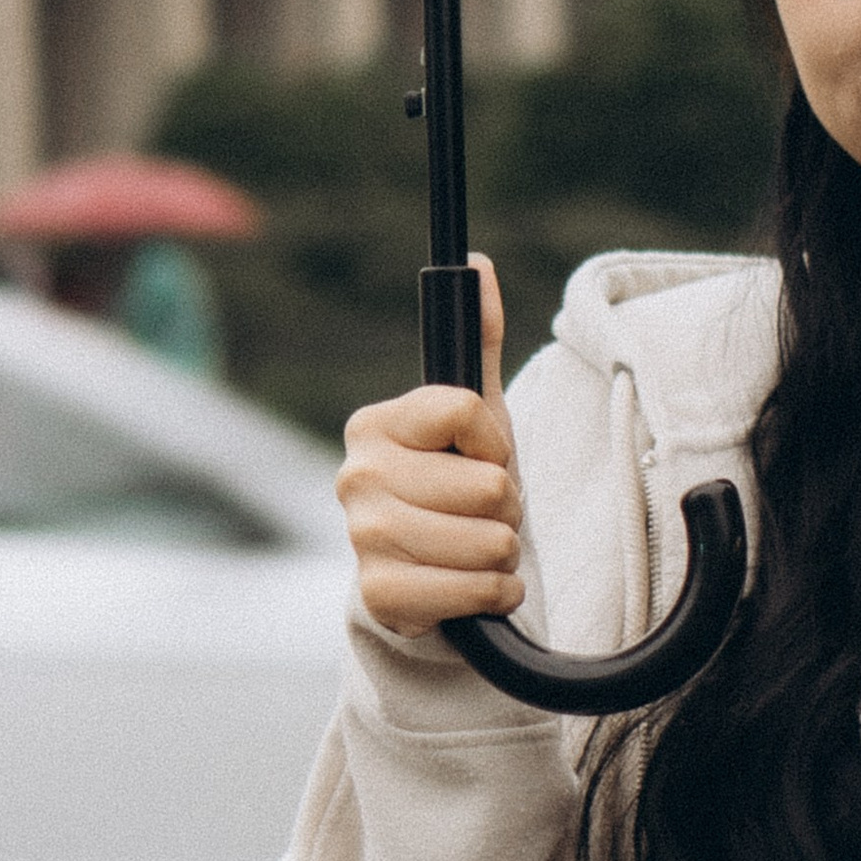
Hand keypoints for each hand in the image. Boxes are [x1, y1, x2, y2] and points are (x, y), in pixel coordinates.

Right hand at [335, 256, 525, 635]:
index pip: (466, 411)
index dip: (495, 440)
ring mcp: (363, 538)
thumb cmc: (454, 487)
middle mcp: (356, 476)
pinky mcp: (380, 596)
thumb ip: (477, 337)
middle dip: (504, 506)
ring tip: (474, 549)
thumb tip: (478, 264)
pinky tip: (473, 587)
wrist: (428, 579)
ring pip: (490, 540)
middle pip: (488, 484)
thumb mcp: (474, 414)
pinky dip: (494, 594)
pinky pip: (477, 592)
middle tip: (479, 514)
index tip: (482, 455)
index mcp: (375, 424)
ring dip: (502, 553)